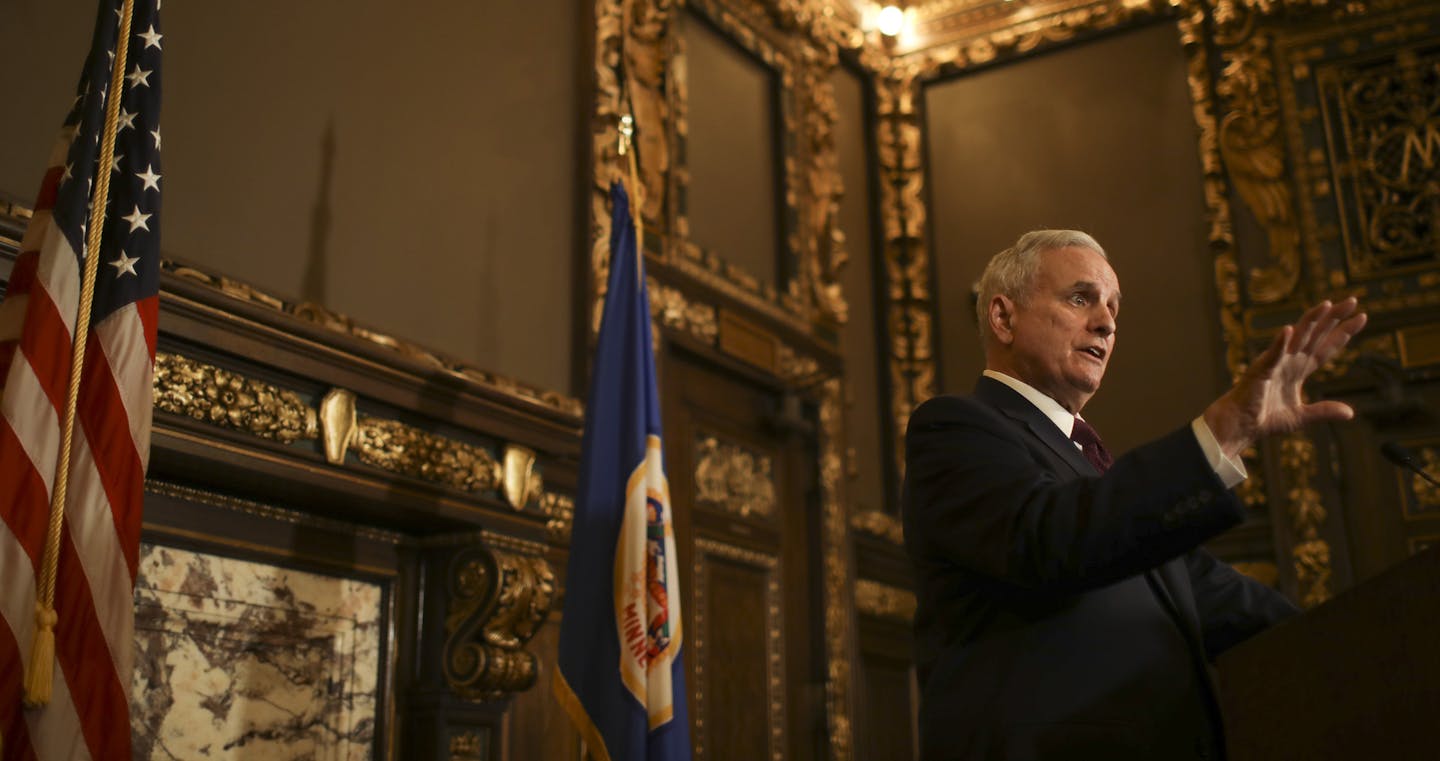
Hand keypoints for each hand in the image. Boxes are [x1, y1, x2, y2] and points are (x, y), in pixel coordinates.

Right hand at [1204, 298, 1366, 457]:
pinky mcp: (1260, 371)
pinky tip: (1288, 330)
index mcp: (1299, 369)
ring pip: (1296, 337)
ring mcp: (1275, 363)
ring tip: (1326, 305)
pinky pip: (1272, 355)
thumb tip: (1350, 413)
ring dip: (1311, 321)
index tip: (1362, 318)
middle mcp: (1289, 360)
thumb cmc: (1264, 419)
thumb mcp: (1301, 416)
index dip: (1343, 333)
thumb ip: (1324, 411)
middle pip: (1316, 335)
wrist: (1239, 425)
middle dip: (1334, 318)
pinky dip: (1279, 343)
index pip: (1325, 347)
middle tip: (1352, 300)